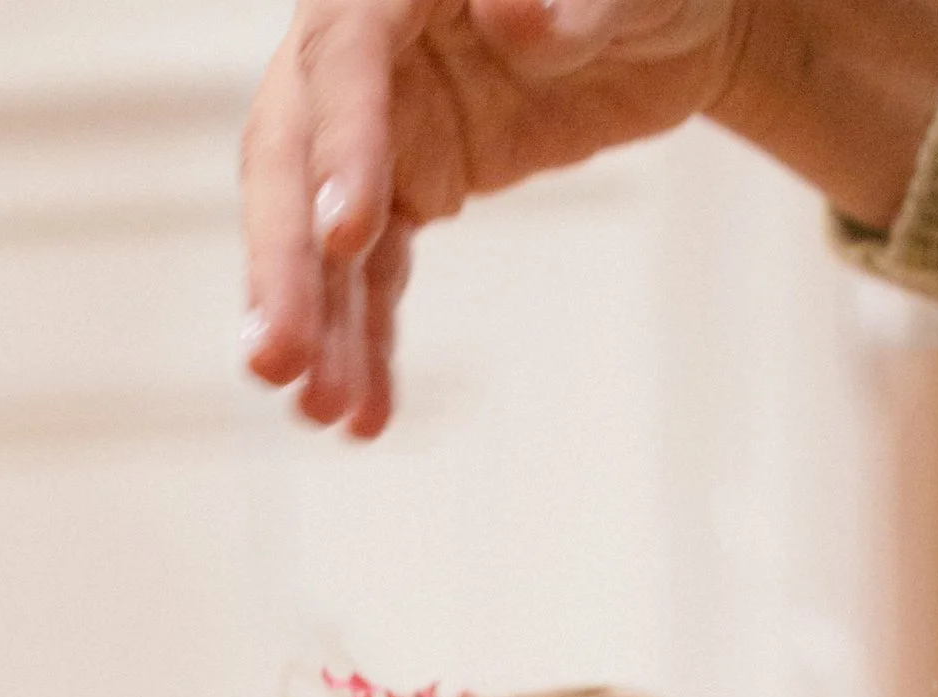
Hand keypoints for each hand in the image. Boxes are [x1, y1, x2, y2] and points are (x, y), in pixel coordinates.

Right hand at [241, 2, 749, 436]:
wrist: (661, 19)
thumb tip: (513, 13)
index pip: (346, 49)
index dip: (342, 142)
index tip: (346, 237)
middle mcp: (366, 44)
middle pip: (296, 154)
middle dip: (284, 263)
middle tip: (277, 360)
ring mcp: (380, 123)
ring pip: (322, 230)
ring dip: (318, 327)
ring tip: (321, 412)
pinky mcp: (407, 185)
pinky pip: (374, 275)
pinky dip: (367, 343)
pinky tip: (364, 414)